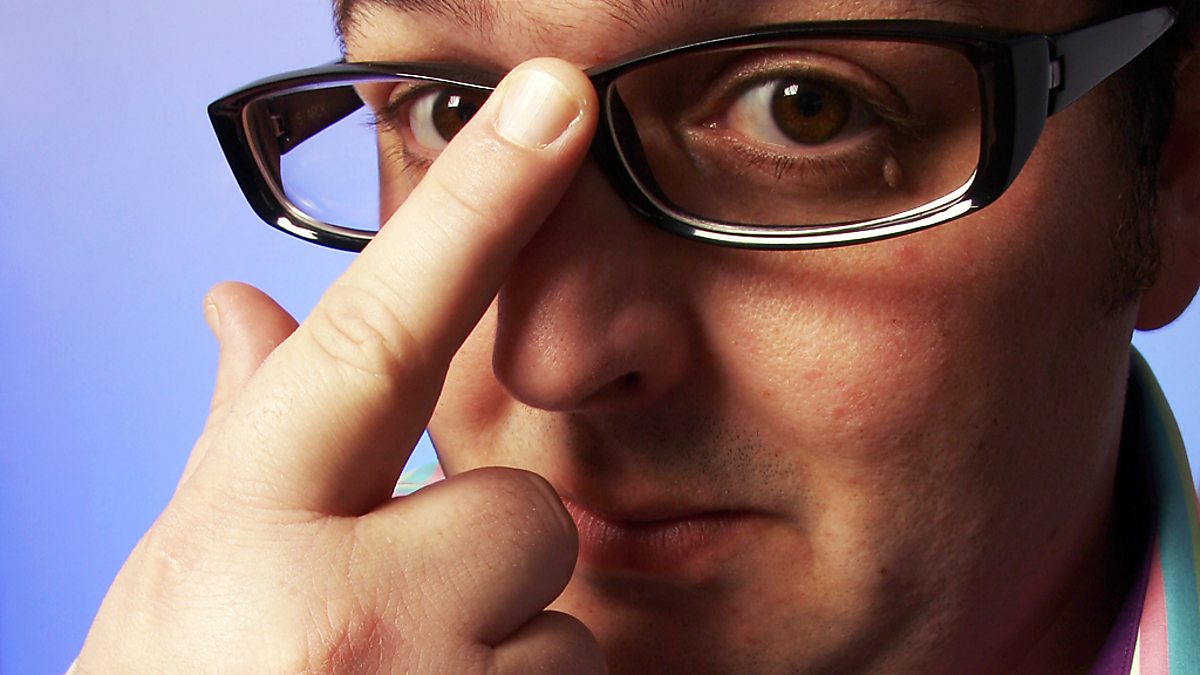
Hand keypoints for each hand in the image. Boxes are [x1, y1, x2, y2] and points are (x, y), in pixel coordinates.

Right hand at [74, 59, 605, 673]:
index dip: (469, 207)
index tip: (553, 102)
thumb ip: (243, 433)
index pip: (375, 335)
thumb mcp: (179, 579)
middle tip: (391, 626)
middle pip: (521, 510)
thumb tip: (243, 303)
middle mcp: (343, 623)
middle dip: (479, 553)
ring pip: (558, 624)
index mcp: (243, 541)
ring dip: (500, 655)